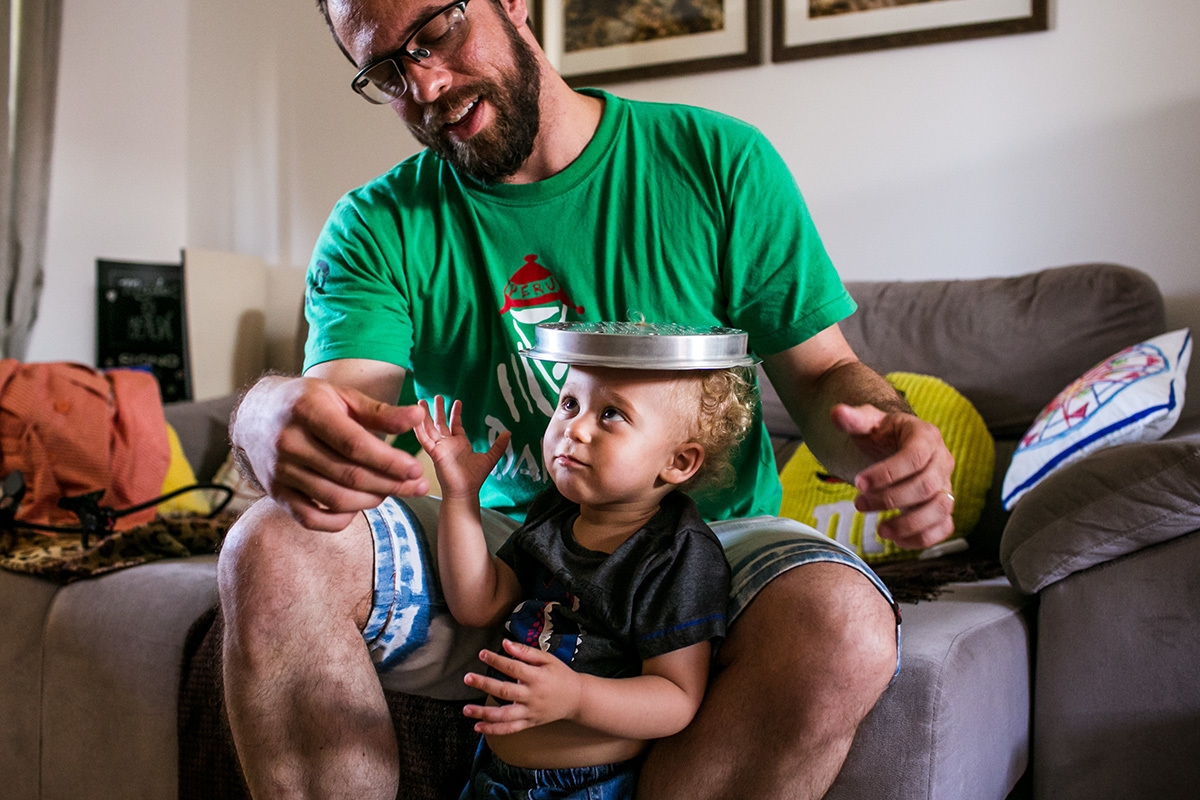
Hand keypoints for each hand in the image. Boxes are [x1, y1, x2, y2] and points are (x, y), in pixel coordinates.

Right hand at [232, 375, 428, 530]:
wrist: (256, 414)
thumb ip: (381, 412)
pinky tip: (359, 507)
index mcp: (308, 410)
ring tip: (392, 492)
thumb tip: (418, 416)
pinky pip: (310, 518)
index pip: (354, 444)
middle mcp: (289, 442)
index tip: (415, 469)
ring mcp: (280, 470)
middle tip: (417, 486)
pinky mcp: (275, 492)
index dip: (389, 461)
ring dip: (371, 501)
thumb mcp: (343, 397)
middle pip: (349, 475)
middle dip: (390, 484)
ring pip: (334, 499)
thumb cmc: (309, 402)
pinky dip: (340, 520)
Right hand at [412, 396, 509, 499]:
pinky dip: (419, 429)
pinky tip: (415, 419)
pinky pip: (424, 439)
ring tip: (421, 402)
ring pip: (429, 428)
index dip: (455, 413)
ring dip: (425, 416)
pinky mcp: (434, 453)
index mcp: (459, 444)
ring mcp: (439, 448)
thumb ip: (498, 446)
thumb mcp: (489, 458)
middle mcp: (448, 444)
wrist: (464, 492)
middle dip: (438, 410)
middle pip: (440, 423)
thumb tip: (508, 433)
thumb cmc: (474, 478)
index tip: (457, 402)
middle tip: (437, 396)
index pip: (455, 425)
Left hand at [461, 639, 581, 734]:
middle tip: (467, 678)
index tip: (482, 654)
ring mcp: (530, 712)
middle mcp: (532, 696)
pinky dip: (493, 730)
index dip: (497, 660)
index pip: (513, 668)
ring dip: (484, 713)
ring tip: (466, 709)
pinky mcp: (529, 723)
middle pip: (505, 691)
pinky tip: (478, 727)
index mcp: (537, 677)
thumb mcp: (547, 659)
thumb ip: (526, 652)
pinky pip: (510, 729)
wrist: (576, 698)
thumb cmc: (561, 675)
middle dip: (484, 684)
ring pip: (504, 715)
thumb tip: (505, 644)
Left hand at [831, 403, 955, 548]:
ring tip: (880, 530)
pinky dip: (923, 538)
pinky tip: (896, 539)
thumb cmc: (880, 434)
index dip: (887, 473)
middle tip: (859, 504)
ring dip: (910, 524)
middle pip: (927, 485)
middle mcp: (942, 460)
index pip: (914, 457)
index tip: (859, 483)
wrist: (894, 446)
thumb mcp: (867, 422)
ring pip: (942, 508)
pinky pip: (944, 527)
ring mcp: (946, 484)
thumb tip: (837, 412)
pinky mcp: (943, 507)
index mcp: (926, 436)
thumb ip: (853, 418)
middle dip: (891, 499)